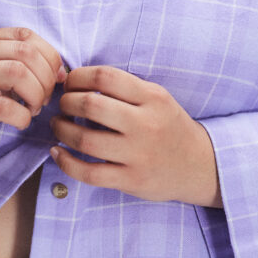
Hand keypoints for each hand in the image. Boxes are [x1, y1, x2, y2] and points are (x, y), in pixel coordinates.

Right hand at [0, 26, 67, 168]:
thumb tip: (58, 72)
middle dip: (46, 78)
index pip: (26, 34)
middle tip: (45, 99)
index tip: (54, 79)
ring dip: (37, 95)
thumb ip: (11, 64)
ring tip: (33, 109)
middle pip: (26, 53)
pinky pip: (5, 106)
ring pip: (18, 74)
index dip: (50, 57)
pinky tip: (19, 122)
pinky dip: (22, 117)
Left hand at [48, 66, 222, 207]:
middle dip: (66, 103)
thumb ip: (125, 90)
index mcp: (152, 98)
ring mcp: (138, 154)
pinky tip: (58, 153)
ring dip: (62, 130)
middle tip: (63, 105)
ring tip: (59, 126)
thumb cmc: (169, 128)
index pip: (105, 77)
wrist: (199, 166)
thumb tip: (77, 81)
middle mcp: (146, 124)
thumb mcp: (158, 99)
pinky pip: (89, 173)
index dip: (78, 77)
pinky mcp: (131, 180)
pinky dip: (66, 162)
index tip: (70, 83)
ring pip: (85, 140)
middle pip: (90, 105)